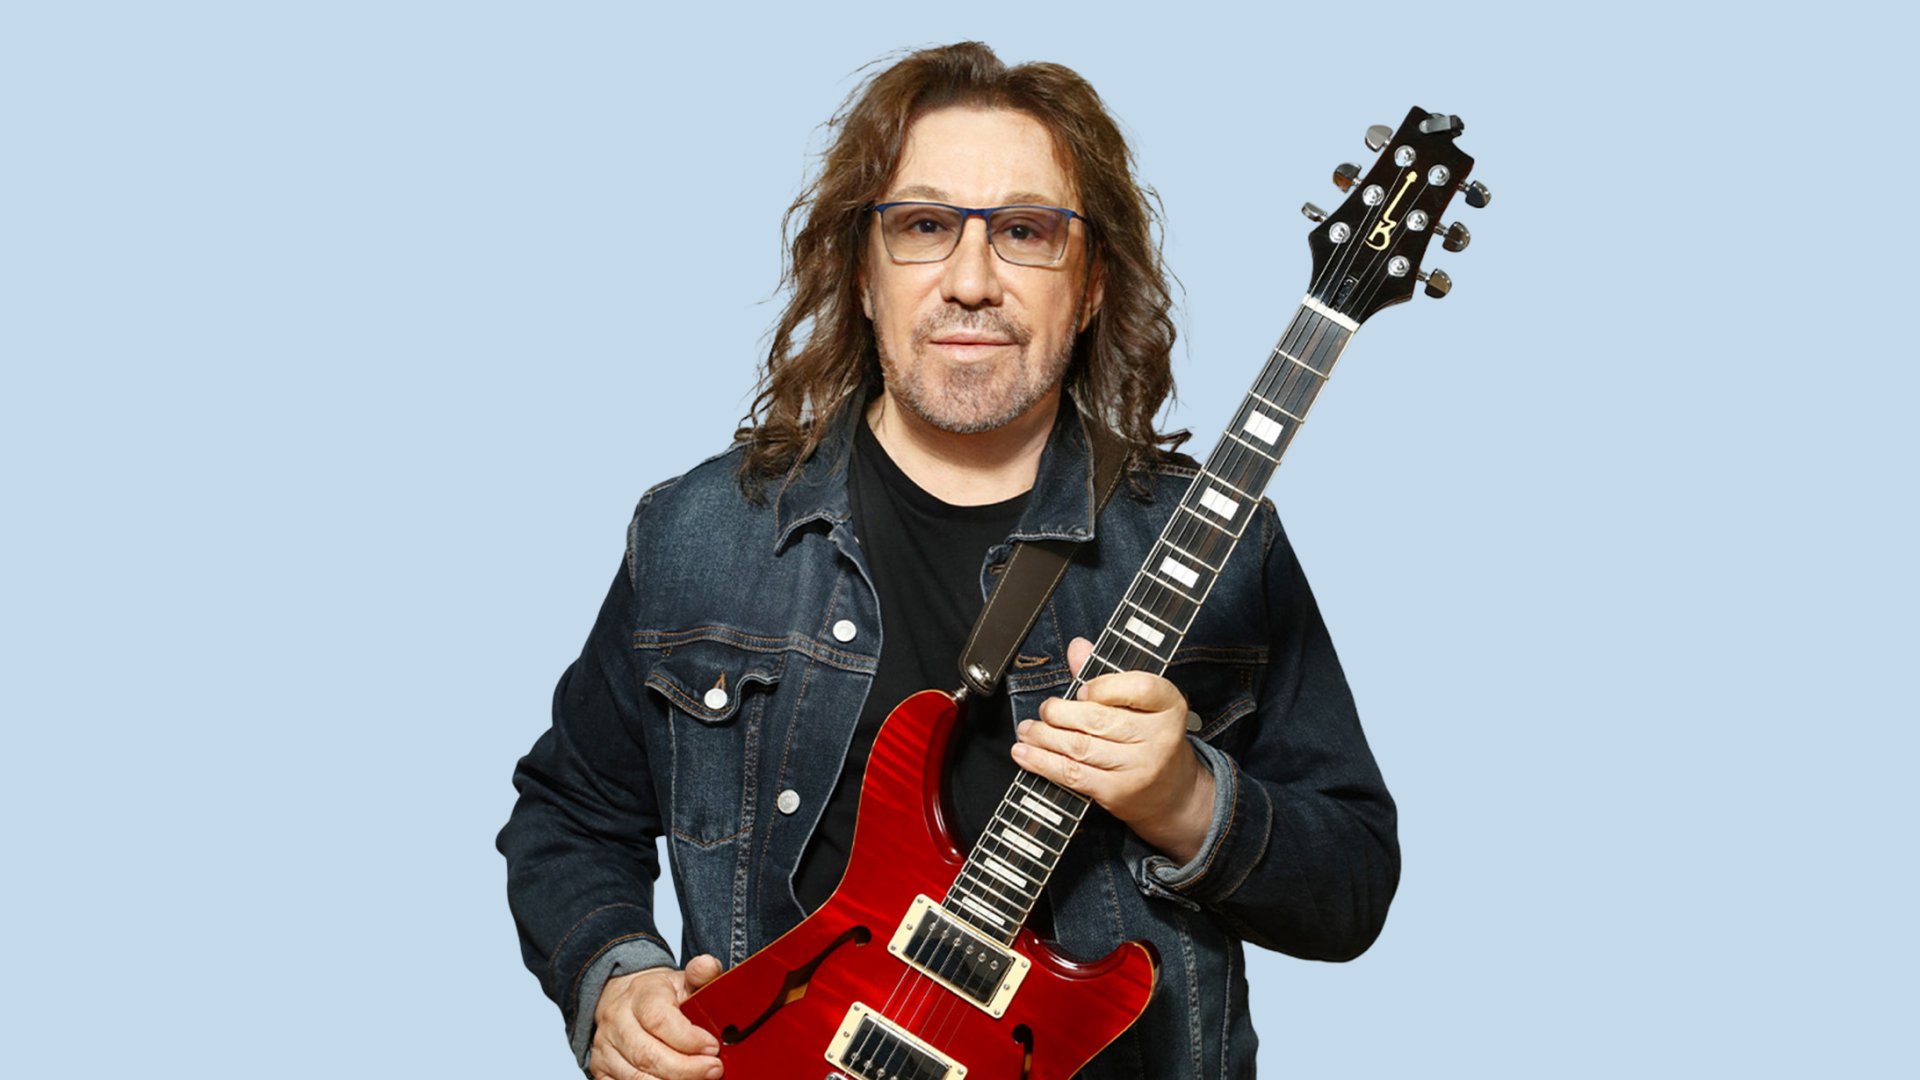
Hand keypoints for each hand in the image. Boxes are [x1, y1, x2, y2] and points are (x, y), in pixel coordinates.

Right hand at [589, 953, 724, 1079]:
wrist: (627, 1001)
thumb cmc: (663, 996)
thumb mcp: (684, 980)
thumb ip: (702, 973)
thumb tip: (708, 965)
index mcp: (640, 994)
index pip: (659, 1019)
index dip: (688, 1038)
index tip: (713, 1048)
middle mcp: (617, 1021)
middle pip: (647, 1054)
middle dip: (684, 1069)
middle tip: (713, 1070)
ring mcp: (605, 1047)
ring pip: (634, 1077)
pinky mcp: (600, 1070)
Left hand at [1012, 636, 1216, 862]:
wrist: (1173, 794)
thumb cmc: (1151, 739)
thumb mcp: (1139, 704)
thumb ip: (1107, 675)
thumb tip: (1078, 647)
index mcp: (1169, 705)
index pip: (1139, 688)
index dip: (1104, 686)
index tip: (1081, 690)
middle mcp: (1159, 737)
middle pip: (1099, 719)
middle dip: (1059, 713)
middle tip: (1044, 710)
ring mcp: (1140, 768)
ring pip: (1080, 747)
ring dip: (1044, 737)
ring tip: (1027, 730)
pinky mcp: (1119, 792)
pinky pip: (1074, 774)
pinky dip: (1043, 763)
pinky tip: (1025, 754)